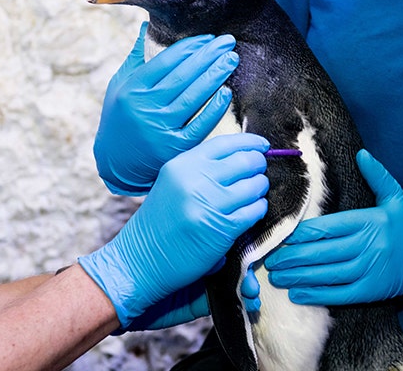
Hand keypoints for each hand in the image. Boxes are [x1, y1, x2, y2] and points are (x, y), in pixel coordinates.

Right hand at [80, 134, 269, 327]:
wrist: (140, 260)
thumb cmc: (160, 222)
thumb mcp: (172, 183)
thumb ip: (201, 168)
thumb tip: (242, 154)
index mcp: (181, 164)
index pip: (225, 143)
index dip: (250, 142)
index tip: (262, 146)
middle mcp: (194, 180)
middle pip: (245, 161)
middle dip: (258, 165)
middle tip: (259, 172)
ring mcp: (207, 204)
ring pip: (254, 186)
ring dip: (260, 188)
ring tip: (255, 193)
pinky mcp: (220, 229)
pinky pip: (254, 211)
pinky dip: (258, 210)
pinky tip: (252, 211)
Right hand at [93, 22, 238, 194]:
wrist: (115, 162)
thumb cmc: (120, 117)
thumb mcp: (119, 87)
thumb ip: (135, 58)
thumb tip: (146, 26)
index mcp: (132, 89)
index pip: (165, 62)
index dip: (190, 48)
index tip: (208, 38)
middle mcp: (145, 107)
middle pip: (183, 76)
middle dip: (208, 56)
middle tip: (228, 43)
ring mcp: (160, 129)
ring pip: (193, 98)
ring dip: (215, 76)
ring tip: (231, 60)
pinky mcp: (174, 149)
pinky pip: (199, 125)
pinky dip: (213, 109)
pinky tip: (226, 93)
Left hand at [264, 150, 402, 304]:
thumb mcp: (395, 197)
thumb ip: (377, 176)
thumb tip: (362, 154)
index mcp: (367, 221)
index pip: (327, 228)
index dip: (301, 234)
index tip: (281, 237)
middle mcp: (367, 246)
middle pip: (321, 252)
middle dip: (292, 257)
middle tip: (269, 259)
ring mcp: (368, 270)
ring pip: (326, 274)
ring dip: (298, 276)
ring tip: (276, 276)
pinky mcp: (370, 290)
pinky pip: (339, 294)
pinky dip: (316, 294)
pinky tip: (297, 293)